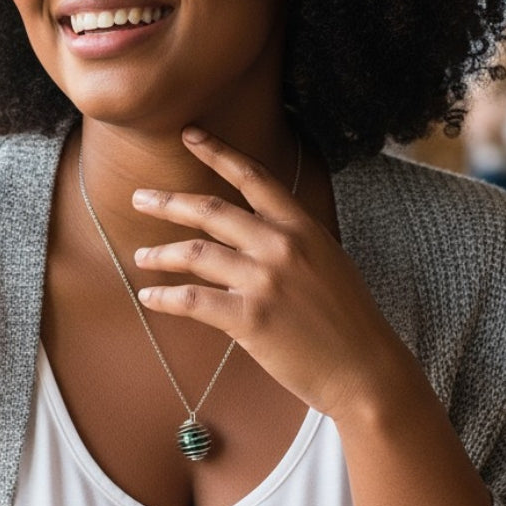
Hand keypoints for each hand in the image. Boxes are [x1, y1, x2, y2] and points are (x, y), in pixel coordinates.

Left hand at [133, 126, 414, 420]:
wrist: (366, 371)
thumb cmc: (347, 318)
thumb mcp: (325, 261)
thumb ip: (287, 241)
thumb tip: (245, 237)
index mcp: (302, 226)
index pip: (253, 177)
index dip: (218, 152)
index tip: (189, 134)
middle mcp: (281, 245)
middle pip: (211, 210)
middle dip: (168, 202)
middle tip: (139, 198)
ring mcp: (265, 280)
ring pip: (196, 253)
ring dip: (161, 254)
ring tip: (140, 257)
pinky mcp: (251, 318)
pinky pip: (194, 300)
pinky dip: (166, 297)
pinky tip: (150, 297)